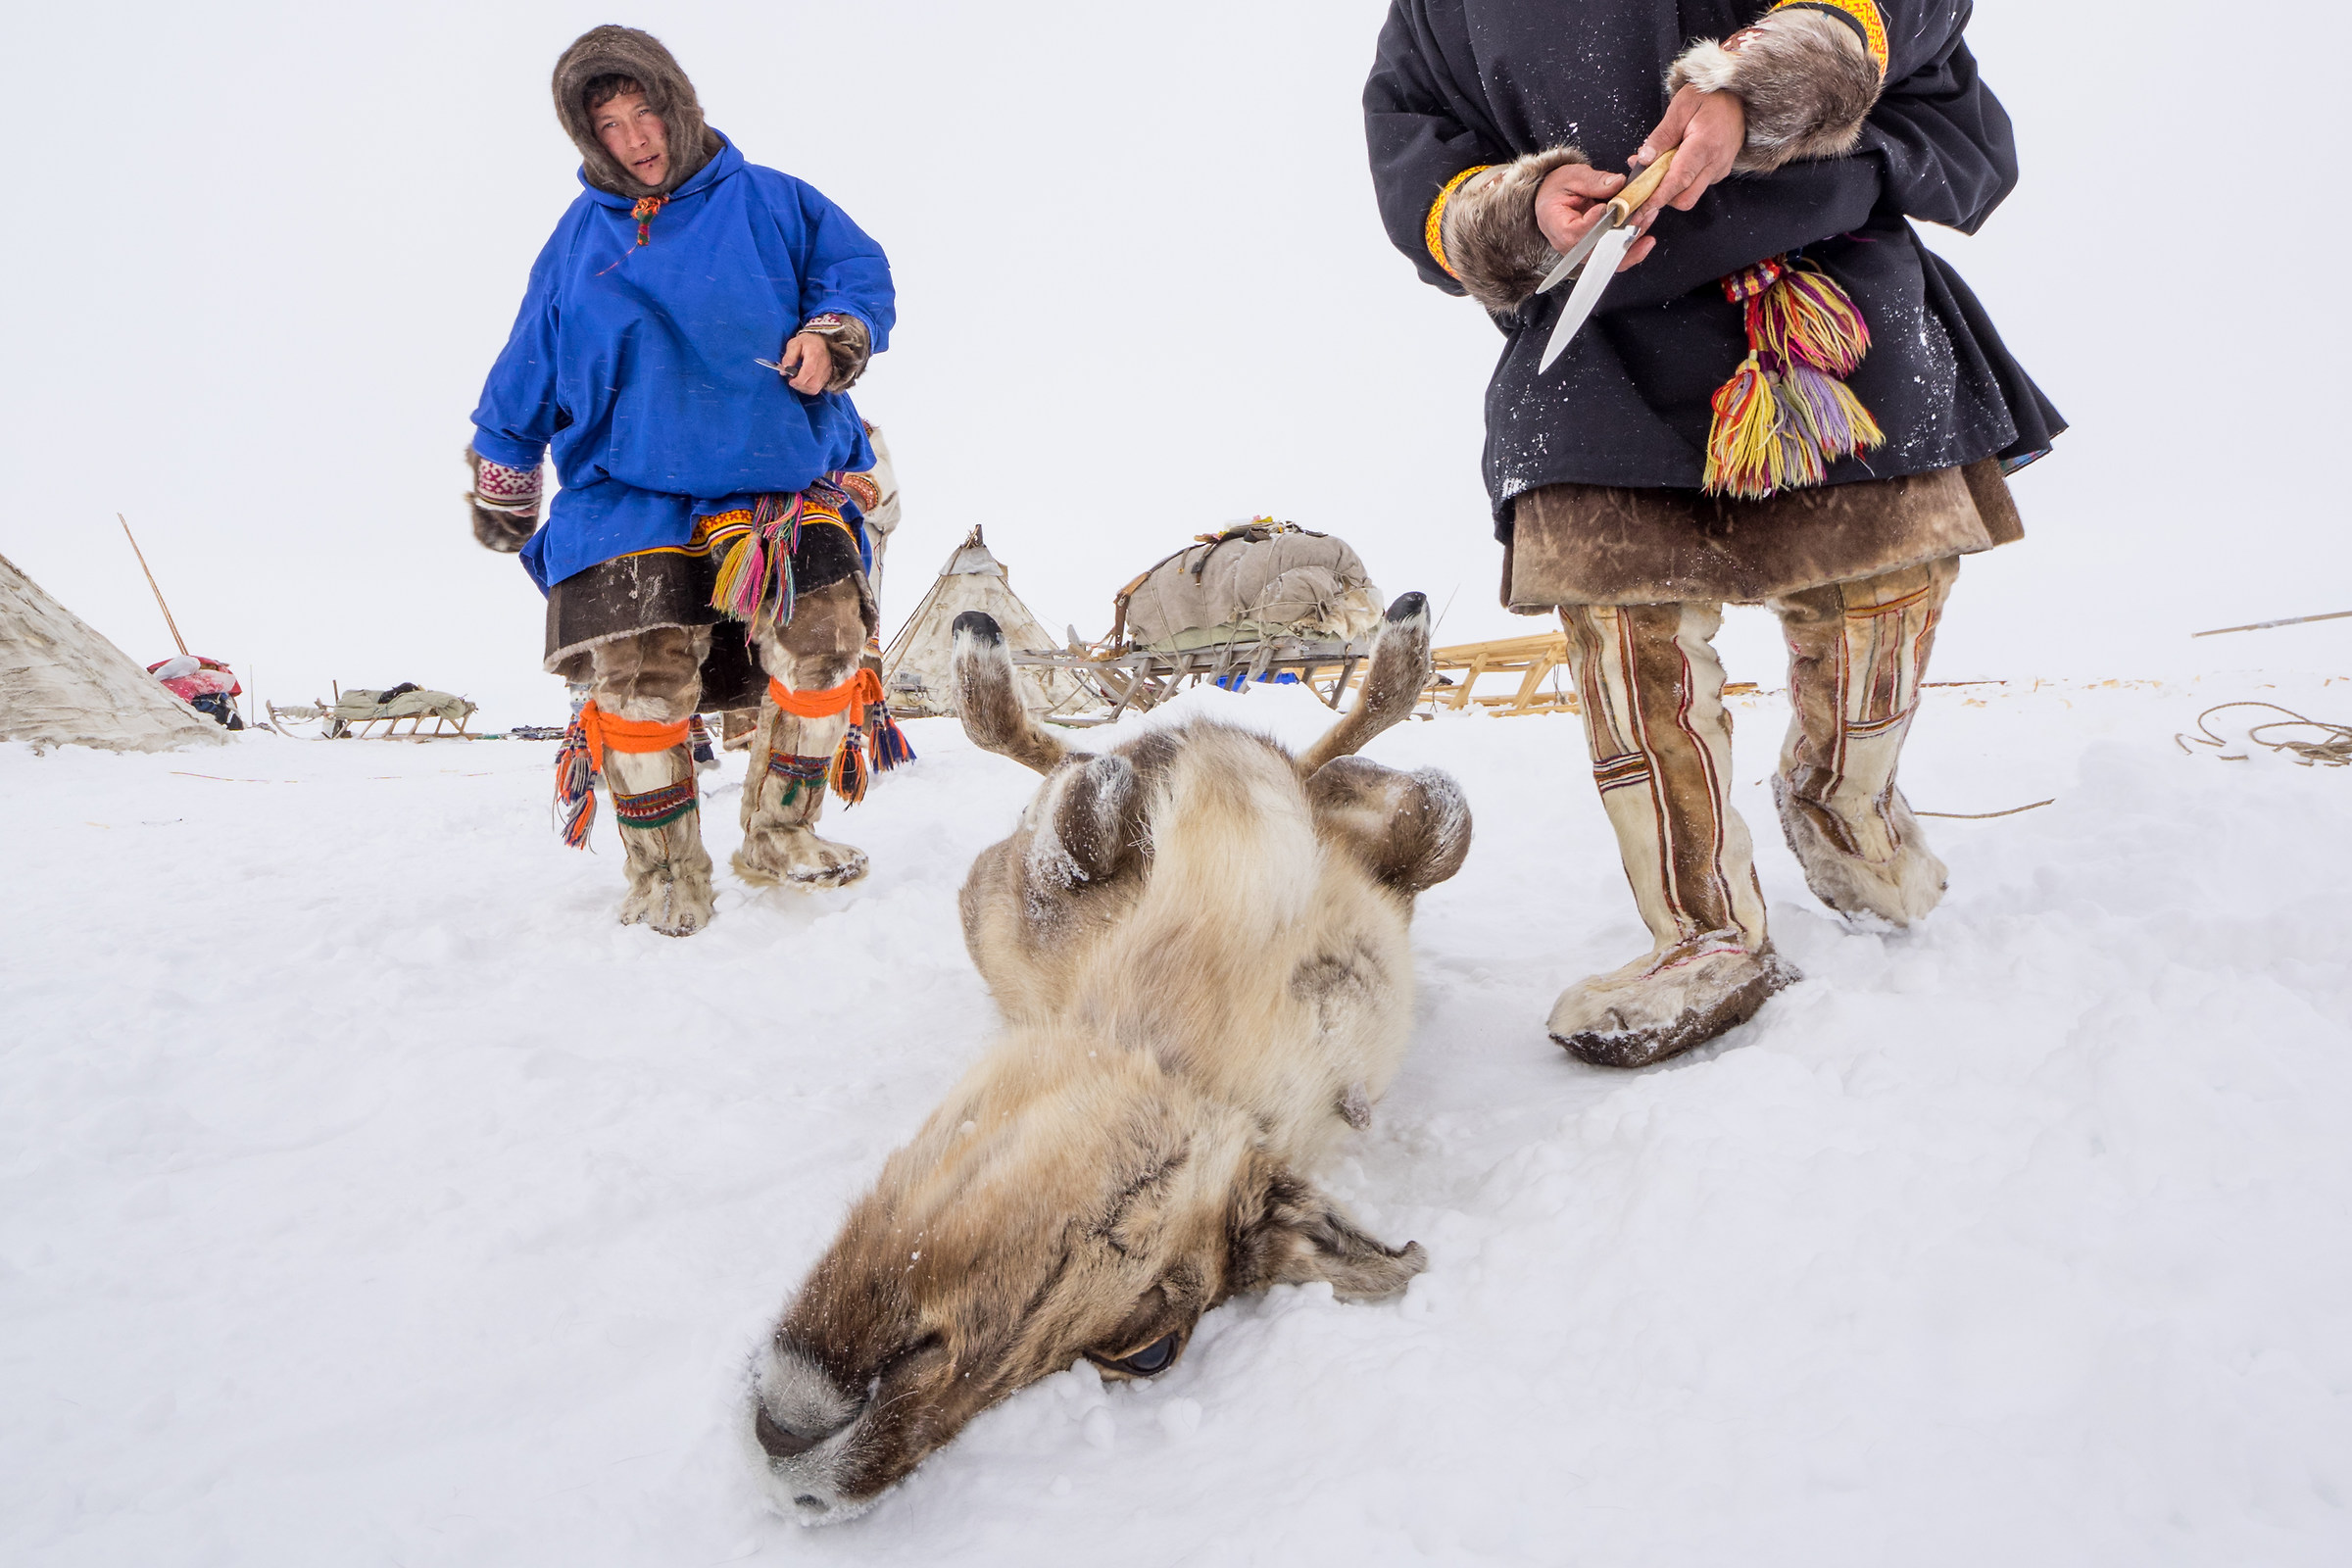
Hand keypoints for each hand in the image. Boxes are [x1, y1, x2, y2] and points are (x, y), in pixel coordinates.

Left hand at [777, 332, 832, 393]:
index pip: (809, 370)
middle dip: (799, 385)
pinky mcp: (826, 377)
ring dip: (802, 388)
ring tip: (796, 381)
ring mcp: (826, 372)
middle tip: (791, 380)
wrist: (821, 342)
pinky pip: (816, 389)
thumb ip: (789, 356)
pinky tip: (802, 383)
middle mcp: (823, 364)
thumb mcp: (794, 344)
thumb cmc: (807, 343)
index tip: (790, 379)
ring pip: (814, 388)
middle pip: (812, 382)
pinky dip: (807, 389)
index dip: (798, 379)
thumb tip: (784, 370)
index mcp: (815, 353)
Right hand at [1533, 163, 1657, 273]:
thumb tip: (1617, 183)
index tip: (1612, 208)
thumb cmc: (1556, 190)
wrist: (1551, 199)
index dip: (1598, 221)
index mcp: (1557, 226)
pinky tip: (1645, 240)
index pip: (1579, 231)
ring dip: (1631, 241)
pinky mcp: (1593, 252)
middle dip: (1622, 233)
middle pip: (1598, 248)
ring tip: (1647, 221)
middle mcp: (1569, 245)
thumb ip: (1595, 181)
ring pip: (1609, 256)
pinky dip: (1630, 249)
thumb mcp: (1573, 177)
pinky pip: (1613, 257)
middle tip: (1641, 216)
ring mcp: (1582, 252)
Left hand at [1627, 85, 1746, 230]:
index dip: (1658, 197)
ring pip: (1690, 195)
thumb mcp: (1681, 107)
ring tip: (1653, 169)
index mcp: (1705, 145)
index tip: (1641, 207)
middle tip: (1641, 187)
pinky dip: (1679, 182)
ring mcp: (1719, 169)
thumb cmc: (1710, 97)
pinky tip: (1670, 165)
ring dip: (1668, 190)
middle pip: (1685, 198)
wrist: (1739, 96)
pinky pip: (1696, 186)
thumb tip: (1644, 159)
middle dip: (1661, 199)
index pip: (1679, 180)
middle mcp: (1716, 163)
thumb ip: (1662, 135)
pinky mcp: (1719, 171)